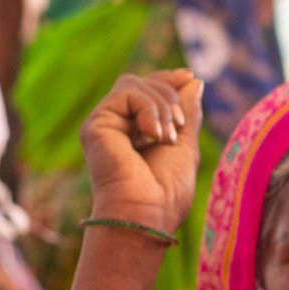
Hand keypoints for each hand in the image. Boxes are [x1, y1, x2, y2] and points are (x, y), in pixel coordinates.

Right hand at [80, 70, 203, 233]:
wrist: (146, 213)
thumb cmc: (167, 190)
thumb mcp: (185, 144)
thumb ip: (187, 112)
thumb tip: (193, 80)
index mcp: (136, 133)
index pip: (148, 92)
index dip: (169, 81)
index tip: (190, 76)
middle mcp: (116, 127)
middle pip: (142, 83)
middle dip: (169, 96)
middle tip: (179, 127)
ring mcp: (104, 124)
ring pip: (135, 84)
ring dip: (162, 106)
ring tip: (167, 137)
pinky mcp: (96, 124)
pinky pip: (127, 92)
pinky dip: (150, 108)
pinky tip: (154, 135)